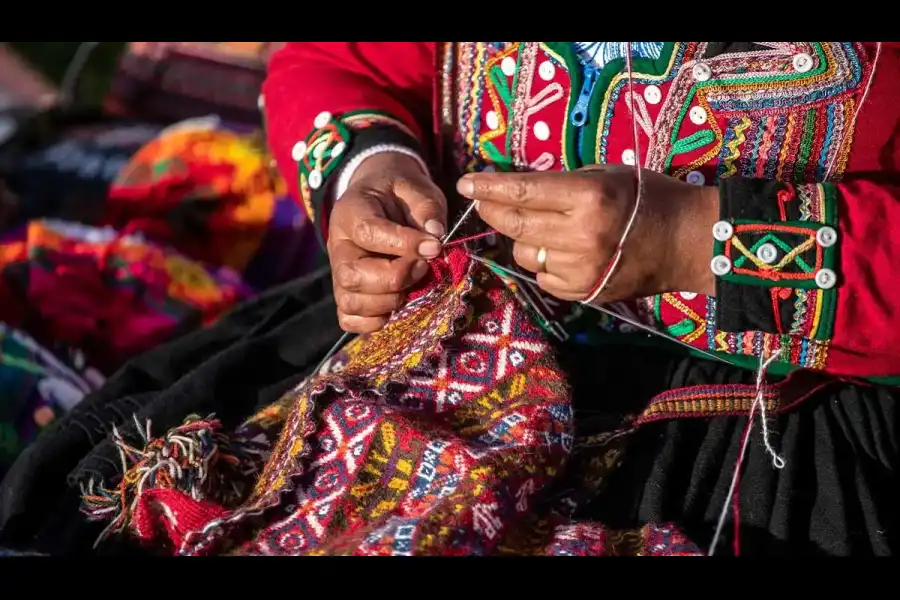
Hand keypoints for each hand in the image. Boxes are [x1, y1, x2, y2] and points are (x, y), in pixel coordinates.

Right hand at [328, 152, 446, 332]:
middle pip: (352, 275)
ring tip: (413, 284)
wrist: (382, 199)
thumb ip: (427, 208)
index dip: (403, 244)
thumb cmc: (400, 195)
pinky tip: (399, 302)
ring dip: (388, 301)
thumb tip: (436, 236)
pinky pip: (350, 319)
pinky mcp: (348, 294)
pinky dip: (375, 321)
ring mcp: (339, 274)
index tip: (434, 247)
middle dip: (395, 277)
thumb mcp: (416, 189)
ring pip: (350, 301)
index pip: (367, 233)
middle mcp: (338, 246)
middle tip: (422, 265)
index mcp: (351, 212)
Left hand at [456, 165, 718, 303]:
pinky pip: (542, 276)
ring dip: (523, 238)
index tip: (466, 183)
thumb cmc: (647, 198)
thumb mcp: (605, 174)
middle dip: (492, 211)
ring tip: (542, 227)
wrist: (686, 243)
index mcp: (588, 197)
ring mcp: (580, 268)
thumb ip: (561, 183)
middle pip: (515, 225)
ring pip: (525, 253)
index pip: (523, 192)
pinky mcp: (581, 292)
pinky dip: (543, 262)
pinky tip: (563, 251)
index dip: (490, 188)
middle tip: (482, 202)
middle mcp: (581, 235)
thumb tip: (515, 189)